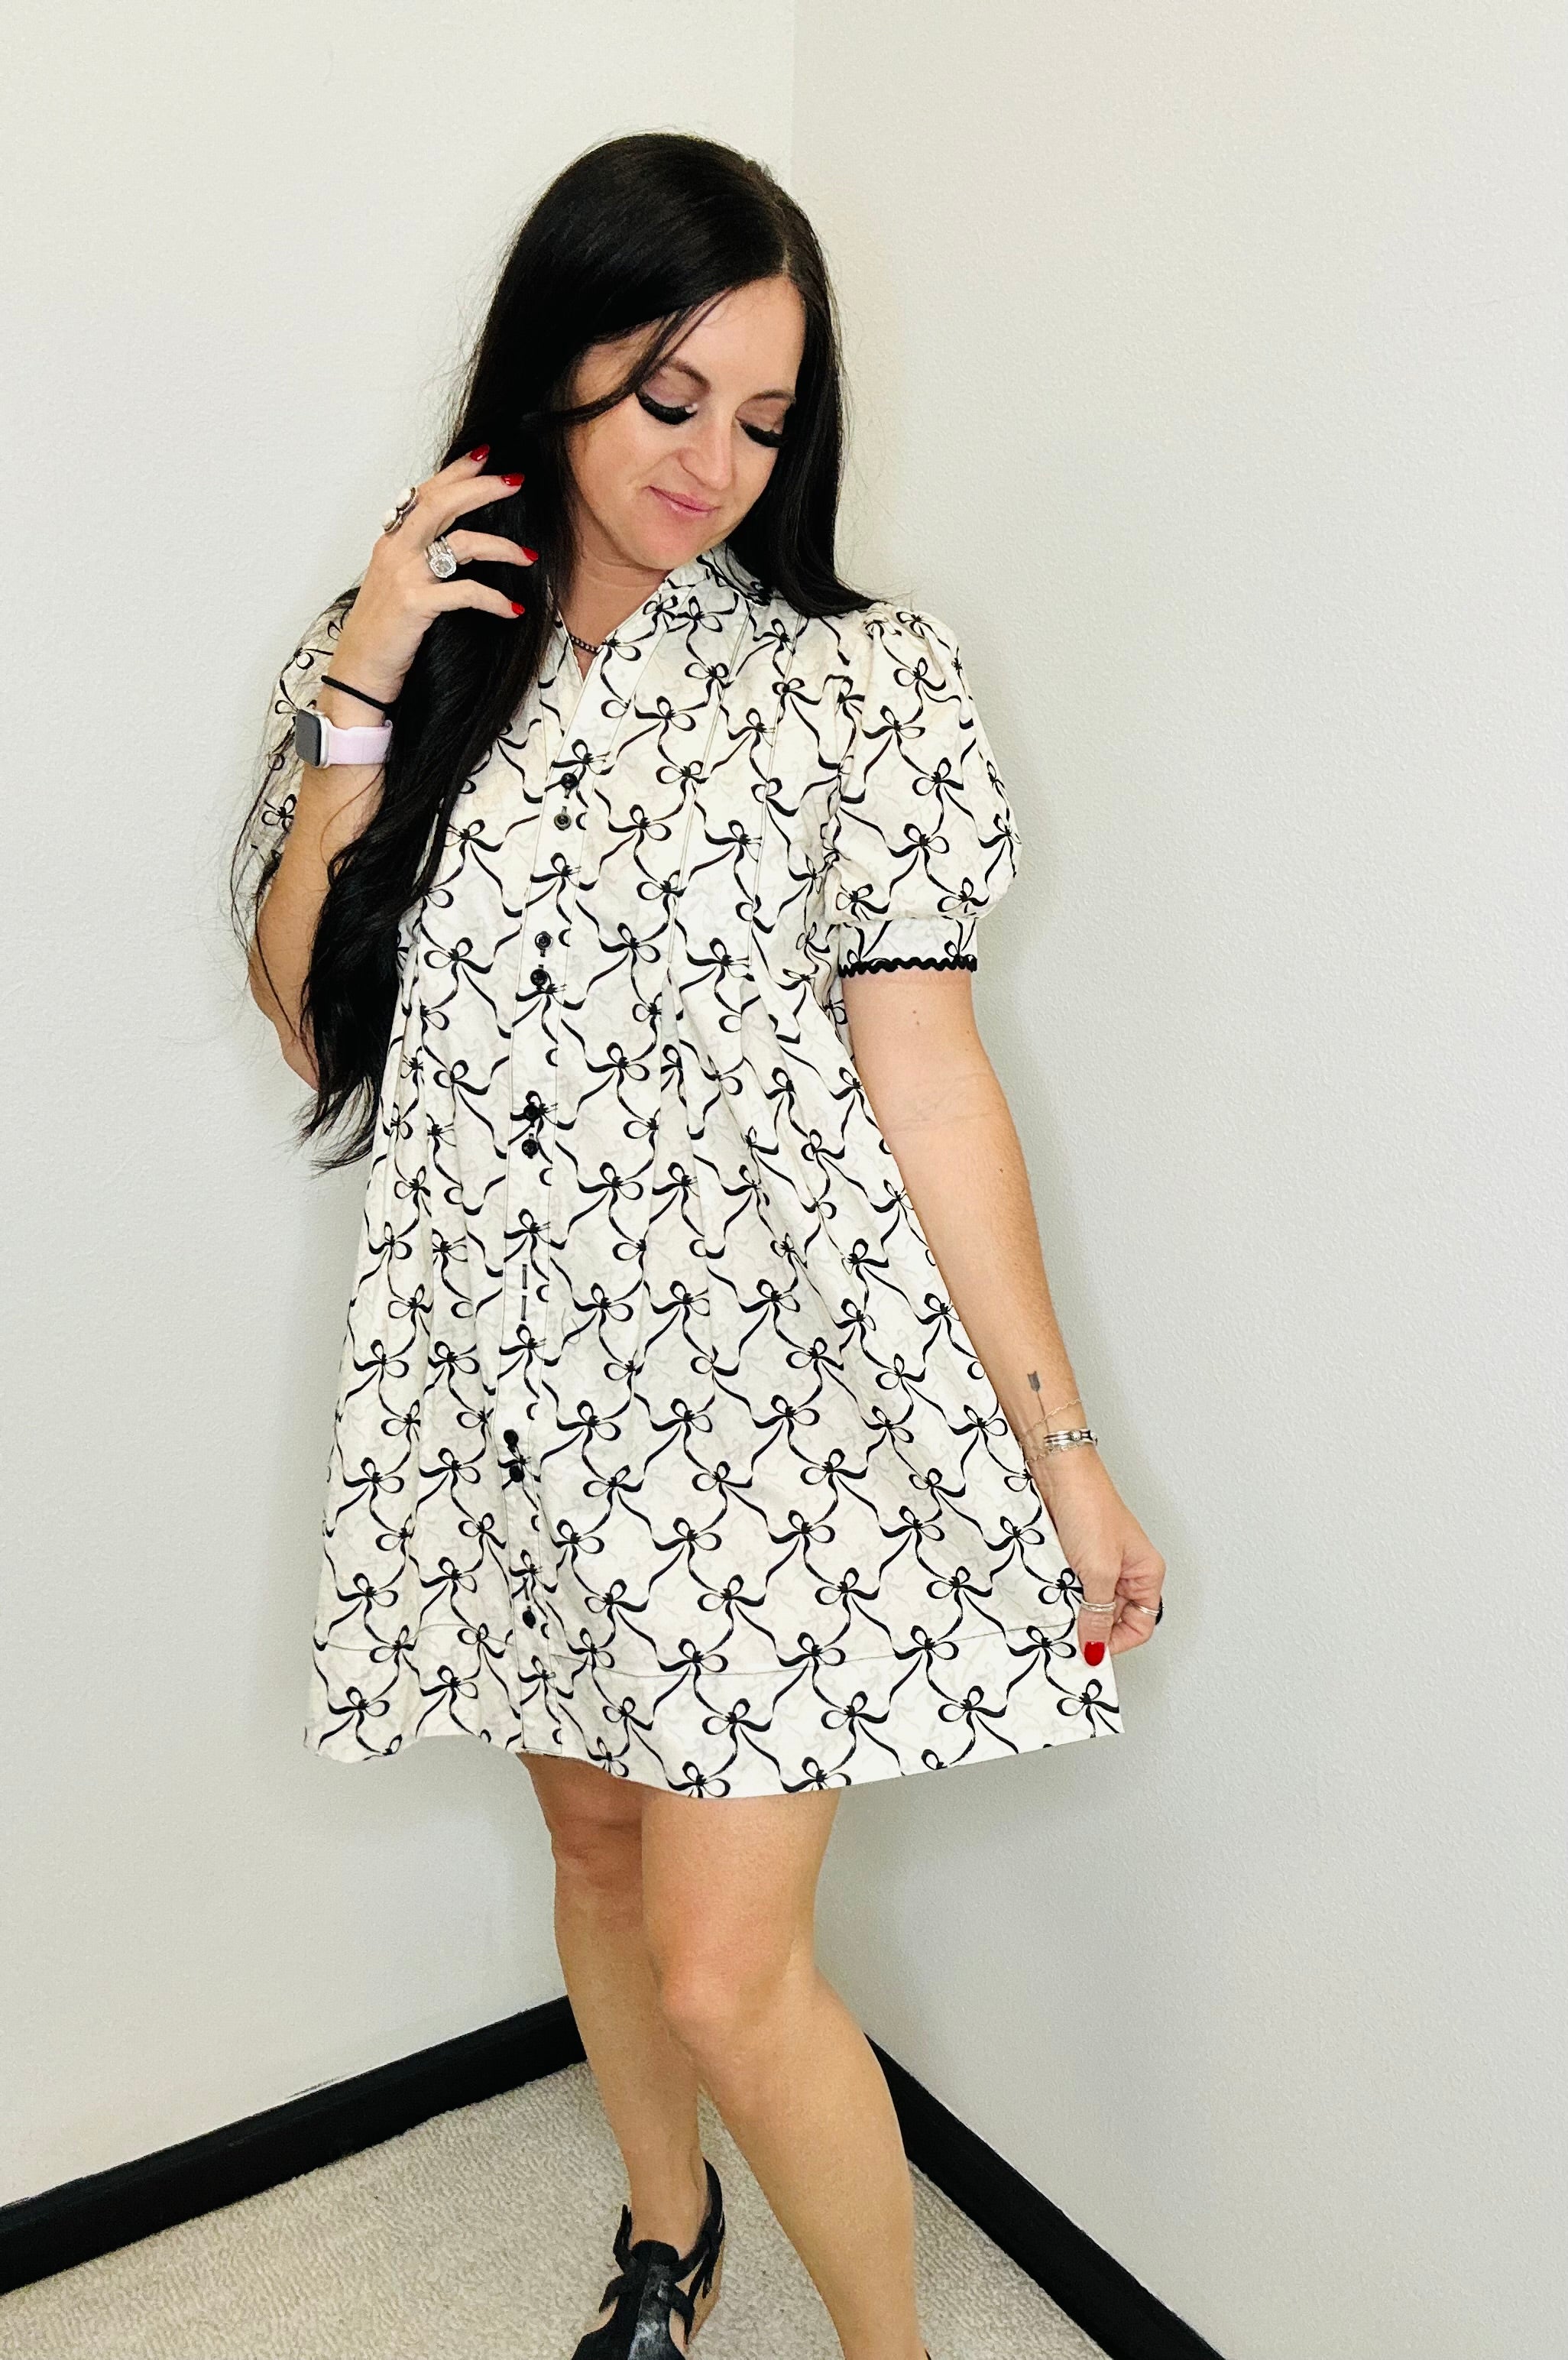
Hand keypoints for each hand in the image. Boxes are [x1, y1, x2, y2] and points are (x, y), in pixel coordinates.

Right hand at [329, 448, 538, 701]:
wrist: (359, 671)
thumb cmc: (383, 630)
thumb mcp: (395, 583)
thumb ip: (416, 556)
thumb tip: (450, 540)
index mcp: (391, 541)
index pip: (425, 493)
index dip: (455, 471)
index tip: (484, 455)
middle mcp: (396, 550)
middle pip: (443, 503)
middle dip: (482, 487)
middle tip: (515, 481)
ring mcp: (405, 575)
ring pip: (462, 543)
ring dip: (502, 546)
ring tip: (529, 556)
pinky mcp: (417, 603)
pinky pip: (467, 592)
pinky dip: (495, 600)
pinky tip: (513, 609)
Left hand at [1030, 1447, 1164, 1662]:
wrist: (1057, 1470)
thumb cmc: (1088, 1505)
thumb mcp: (1098, 1570)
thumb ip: (1098, 1613)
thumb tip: (1096, 1648)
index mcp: (1146, 1572)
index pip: (1141, 1626)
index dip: (1117, 1641)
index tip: (1090, 1648)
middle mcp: (1126, 1570)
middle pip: (1113, 1619)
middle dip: (1092, 1627)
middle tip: (1069, 1631)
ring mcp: (1099, 1563)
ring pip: (1088, 1605)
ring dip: (1073, 1610)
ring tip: (1059, 1605)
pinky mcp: (1074, 1557)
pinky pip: (1069, 1589)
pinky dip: (1059, 1595)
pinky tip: (1049, 1592)